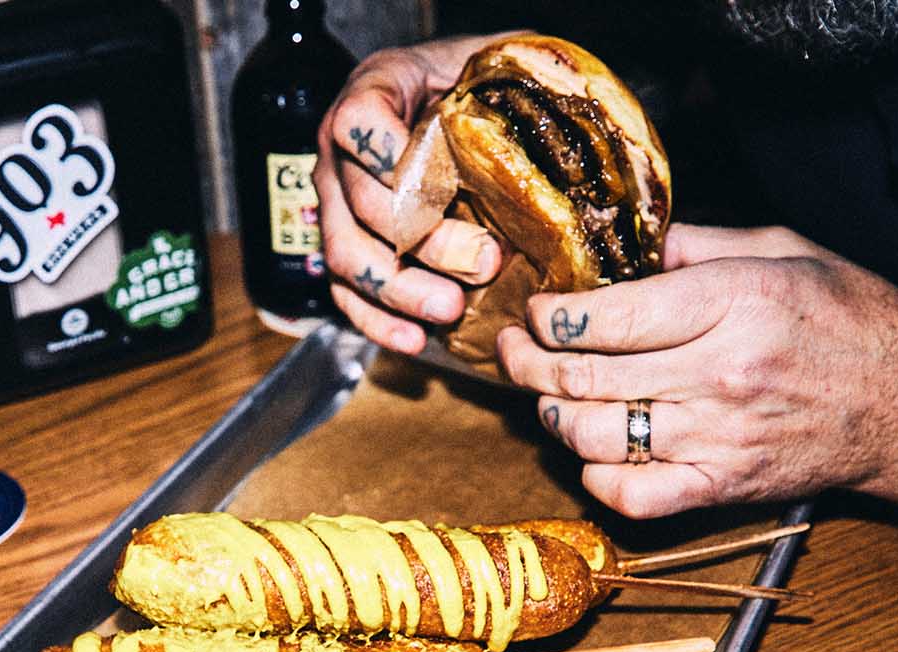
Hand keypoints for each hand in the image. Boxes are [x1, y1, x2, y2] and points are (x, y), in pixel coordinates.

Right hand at [314, 36, 506, 352]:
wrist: (446, 109)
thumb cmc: (473, 88)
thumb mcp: (489, 63)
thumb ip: (505, 82)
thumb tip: (561, 126)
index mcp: (372, 94)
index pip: (358, 122)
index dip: (386, 152)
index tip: (437, 179)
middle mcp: (340, 154)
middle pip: (365, 204)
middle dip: (425, 241)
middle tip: (486, 261)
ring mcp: (336, 206)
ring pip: (349, 256)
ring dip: (400, 290)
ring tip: (451, 308)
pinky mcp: (345, 251)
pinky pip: (347, 296)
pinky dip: (379, 323)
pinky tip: (416, 341)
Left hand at [499, 223, 897, 518]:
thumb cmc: (852, 318)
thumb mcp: (784, 250)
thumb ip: (697, 245)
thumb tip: (623, 242)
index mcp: (733, 304)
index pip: (604, 317)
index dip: (549, 315)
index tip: (537, 309)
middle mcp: (720, 374)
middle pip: (583, 378)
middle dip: (528, 363)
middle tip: (513, 349)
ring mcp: (719, 438)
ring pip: (593, 437)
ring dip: (550, 416)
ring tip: (545, 394)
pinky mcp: (723, 487)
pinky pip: (632, 496)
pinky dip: (594, 476)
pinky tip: (590, 451)